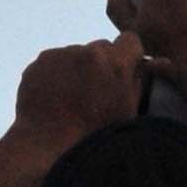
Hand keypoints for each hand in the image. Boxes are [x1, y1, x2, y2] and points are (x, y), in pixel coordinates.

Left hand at [10, 31, 142, 167]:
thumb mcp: (128, 113)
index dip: (128, 55)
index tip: (123, 71)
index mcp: (114, 63)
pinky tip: (56, 98)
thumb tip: (146, 65)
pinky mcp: (40, 62)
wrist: (47, 146)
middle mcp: (87, 52)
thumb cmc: (93, 136)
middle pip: (102, 47)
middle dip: (102, 64)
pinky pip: (55, 62)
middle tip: (95, 92)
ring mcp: (60, 55)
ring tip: (72, 99)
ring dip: (78, 69)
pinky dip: (57, 75)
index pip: (130, 40)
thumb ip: (138, 83)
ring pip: (77, 54)